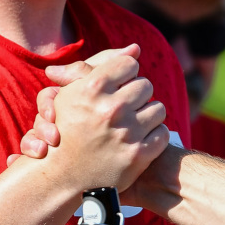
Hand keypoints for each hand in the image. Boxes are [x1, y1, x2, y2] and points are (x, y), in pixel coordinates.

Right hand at [9, 46, 156, 166]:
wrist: (62, 176)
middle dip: (136, 95)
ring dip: (146, 115)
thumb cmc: (66, 128)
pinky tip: (138, 139)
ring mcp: (126, 133)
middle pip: (145, 85)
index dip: (124, 74)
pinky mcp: (138, 155)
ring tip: (132, 123)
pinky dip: (153, 136)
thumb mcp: (71, 92)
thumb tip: (135, 48)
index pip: (129, 64)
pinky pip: (162, 133)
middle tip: (125, 107)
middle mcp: (111, 109)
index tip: (118, 85)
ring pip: (158, 108)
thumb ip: (100, 65)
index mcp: (92, 88)